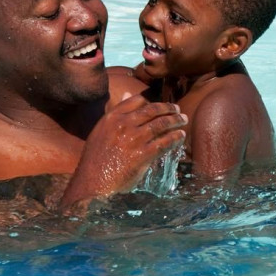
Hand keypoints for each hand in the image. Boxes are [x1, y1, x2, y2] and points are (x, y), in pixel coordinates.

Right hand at [60, 93, 185, 212]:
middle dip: (168, 108)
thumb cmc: (95, 159)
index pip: (136, 101)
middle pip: (152, 110)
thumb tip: (127, 93)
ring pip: (160, 124)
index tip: (160, 105)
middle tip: (177, 110)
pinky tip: (180, 136)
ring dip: (175, 121)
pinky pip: (164, 142)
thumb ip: (115, 113)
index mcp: (112, 117)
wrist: (92, 182)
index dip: (152, 101)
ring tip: (183, 120)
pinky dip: (175, 138)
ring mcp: (133, 139)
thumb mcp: (101, 131)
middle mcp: (123, 125)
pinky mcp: (142, 155)